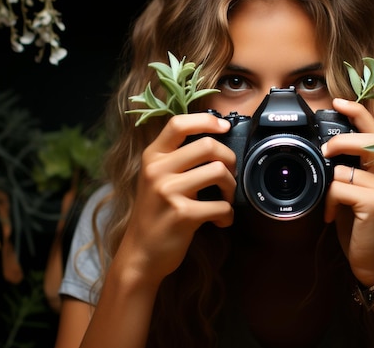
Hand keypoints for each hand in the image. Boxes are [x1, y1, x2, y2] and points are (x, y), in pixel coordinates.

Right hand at [114, 113, 236, 285]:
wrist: (141, 254)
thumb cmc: (156, 214)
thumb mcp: (157, 179)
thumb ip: (177, 159)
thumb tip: (216, 141)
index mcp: (152, 157)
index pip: (178, 124)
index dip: (206, 120)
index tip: (224, 127)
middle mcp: (157, 170)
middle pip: (208, 145)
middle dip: (230, 160)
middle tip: (230, 175)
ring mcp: (168, 192)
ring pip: (219, 172)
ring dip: (232, 188)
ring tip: (226, 199)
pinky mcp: (182, 214)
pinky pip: (222, 206)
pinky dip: (228, 215)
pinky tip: (220, 221)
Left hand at [322, 98, 373, 286]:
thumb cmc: (362, 223)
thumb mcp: (358, 189)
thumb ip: (353, 166)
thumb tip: (328, 145)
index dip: (363, 109)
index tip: (339, 99)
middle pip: (371, 135)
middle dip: (342, 134)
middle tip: (326, 149)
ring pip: (350, 161)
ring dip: (331, 177)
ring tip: (330, 191)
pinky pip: (341, 187)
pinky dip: (330, 200)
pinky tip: (333, 215)